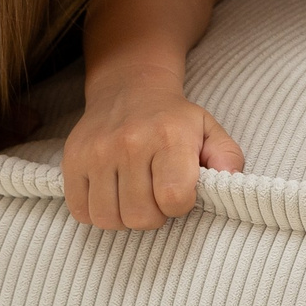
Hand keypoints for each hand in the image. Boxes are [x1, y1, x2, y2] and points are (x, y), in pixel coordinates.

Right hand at [62, 71, 244, 230]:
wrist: (129, 87)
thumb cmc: (173, 118)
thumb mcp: (209, 129)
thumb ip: (227, 158)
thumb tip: (232, 183)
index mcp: (169, 136)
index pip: (174, 198)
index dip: (180, 205)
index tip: (180, 192)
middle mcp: (130, 142)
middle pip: (140, 216)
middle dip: (154, 214)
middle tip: (156, 195)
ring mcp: (97, 152)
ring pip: (108, 218)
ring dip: (124, 216)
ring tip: (134, 196)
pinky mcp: (72, 160)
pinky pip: (81, 211)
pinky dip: (97, 212)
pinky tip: (111, 194)